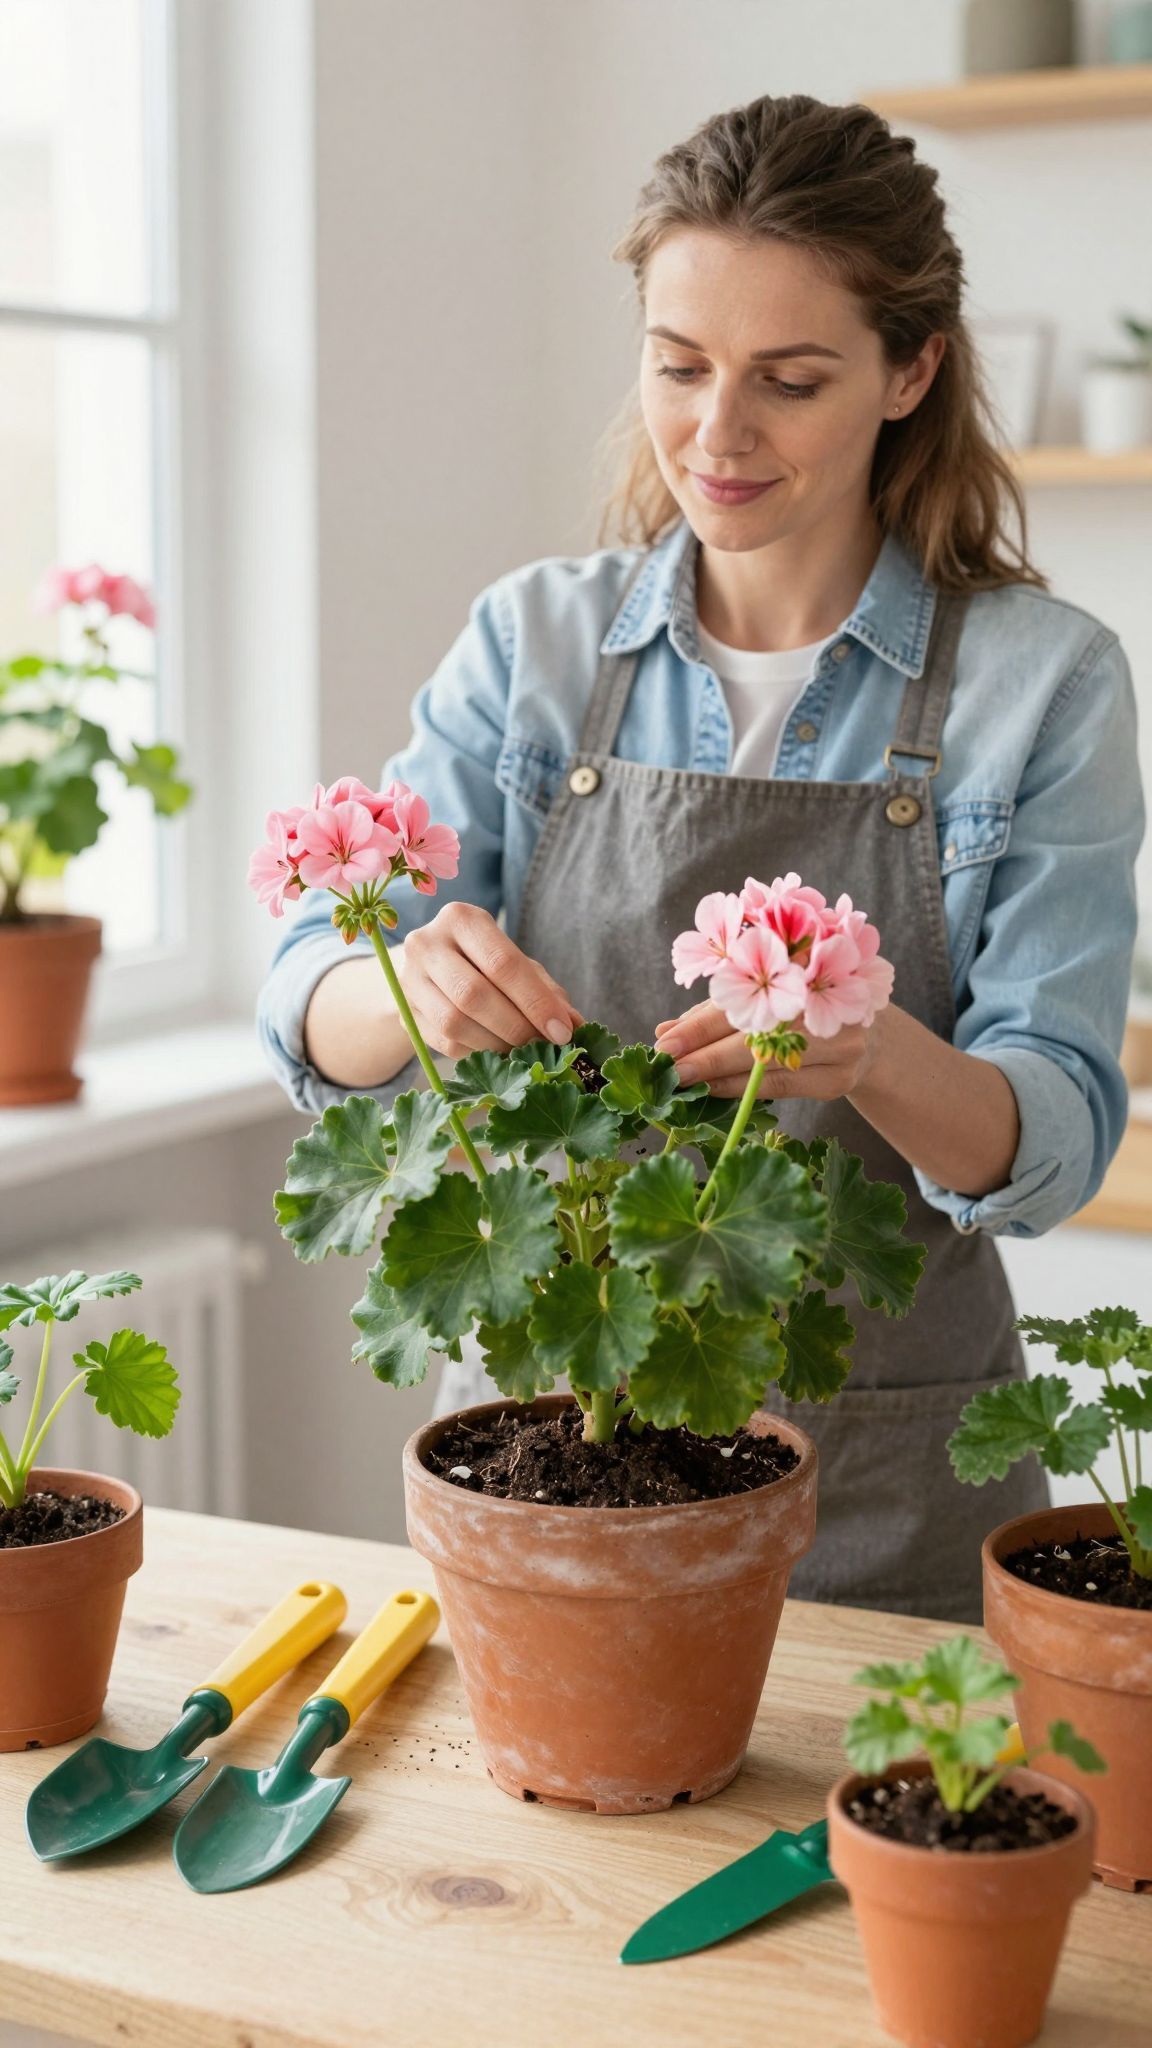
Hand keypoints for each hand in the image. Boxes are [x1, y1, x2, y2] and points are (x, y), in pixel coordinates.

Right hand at [400, 902, 579, 1059]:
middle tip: (542, 1045)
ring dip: (495, 1044)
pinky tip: (497, 1053)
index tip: (562, 1031)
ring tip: (522, 1051)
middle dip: (515, 1026)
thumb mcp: (516, 963)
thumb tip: (574, 1025)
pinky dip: (477, 1053)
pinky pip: (444, 1042)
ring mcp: (409, 979)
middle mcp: (426, 943)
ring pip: (454, 1022)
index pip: (502, 963)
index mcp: (461, 919)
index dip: (535, 1002)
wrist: (431, 969)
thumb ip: (545, 990)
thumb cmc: (484, 962)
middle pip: (473, 994)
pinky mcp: (404, 1012)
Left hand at [654, 1000, 885, 1099]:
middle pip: (754, 1031)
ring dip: (717, 1074)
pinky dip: (741, 1088)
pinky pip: (780, 1085)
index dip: (701, 1021)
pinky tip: (713, 1089)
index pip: (742, 997)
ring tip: (682, 1080)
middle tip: (667, 1065)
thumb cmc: (805, 1006)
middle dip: (703, 1051)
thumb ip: (718, 1008)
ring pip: (764, 1062)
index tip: (665, 1041)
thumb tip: (665, 1030)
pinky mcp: (839, 1078)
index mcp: (806, 965)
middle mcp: (826, 1001)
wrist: (872, 1036)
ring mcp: (839, 1042)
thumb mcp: (768, 992)